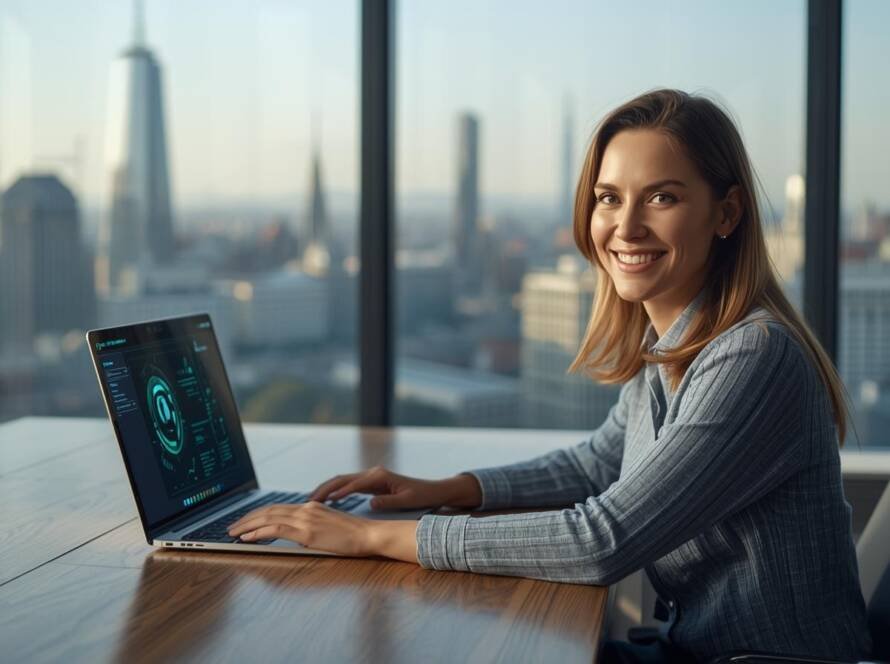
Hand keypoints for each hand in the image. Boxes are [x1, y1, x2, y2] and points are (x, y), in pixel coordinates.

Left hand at [227, 501, 417, 561]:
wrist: (369, 535)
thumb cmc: (354, 535)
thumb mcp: (329, 526)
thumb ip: (312, 527)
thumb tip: (298, 534)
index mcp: (311, 507)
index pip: (277, 508)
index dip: (258, 514)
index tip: (245, 520)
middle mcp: (306, 509)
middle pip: (269, 510)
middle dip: (247, 518)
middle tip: (232, 526)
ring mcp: (306, 519)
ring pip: (268, 518)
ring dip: (247, 525)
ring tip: (233, 532)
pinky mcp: (307, 532)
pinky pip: (276, 530)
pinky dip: (259, 533)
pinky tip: (248, 538)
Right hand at [309, 466, 481, 510]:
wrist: (432, 490)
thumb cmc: (421, 495)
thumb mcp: (406, 501)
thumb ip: (388, 502)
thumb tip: (369, 503)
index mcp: (380, 476)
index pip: (354, 483)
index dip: (339, 492)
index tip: (325, 501)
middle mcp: (373, 473)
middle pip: (343, 478)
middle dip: (325, 488)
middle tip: (309, 500)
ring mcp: (371, 476)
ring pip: (343, 480)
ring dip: (327, 488)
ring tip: (311, 500)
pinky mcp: (370, 482)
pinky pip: (348, 485)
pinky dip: (335, 491)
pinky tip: (326, 500)